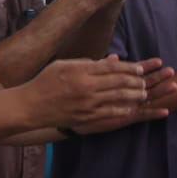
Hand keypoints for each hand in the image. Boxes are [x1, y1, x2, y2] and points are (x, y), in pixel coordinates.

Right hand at [29, 55, 165, 129]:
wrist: (30, 106)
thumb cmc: (45, 82)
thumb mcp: (62, 65)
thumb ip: (85, 63)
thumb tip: (107, 61)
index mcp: (80, 71)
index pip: (112, 67)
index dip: (129, 68)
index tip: (140, 68)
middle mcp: (86, 86)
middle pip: (119, 81)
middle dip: (136, 81)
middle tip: (146, 81)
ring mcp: (87, 103)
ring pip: (119, 97)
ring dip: (134, 95)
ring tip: (143, 93)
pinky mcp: (86, 116)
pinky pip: (111, 113)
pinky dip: (124, 110)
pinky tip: (132, 108)